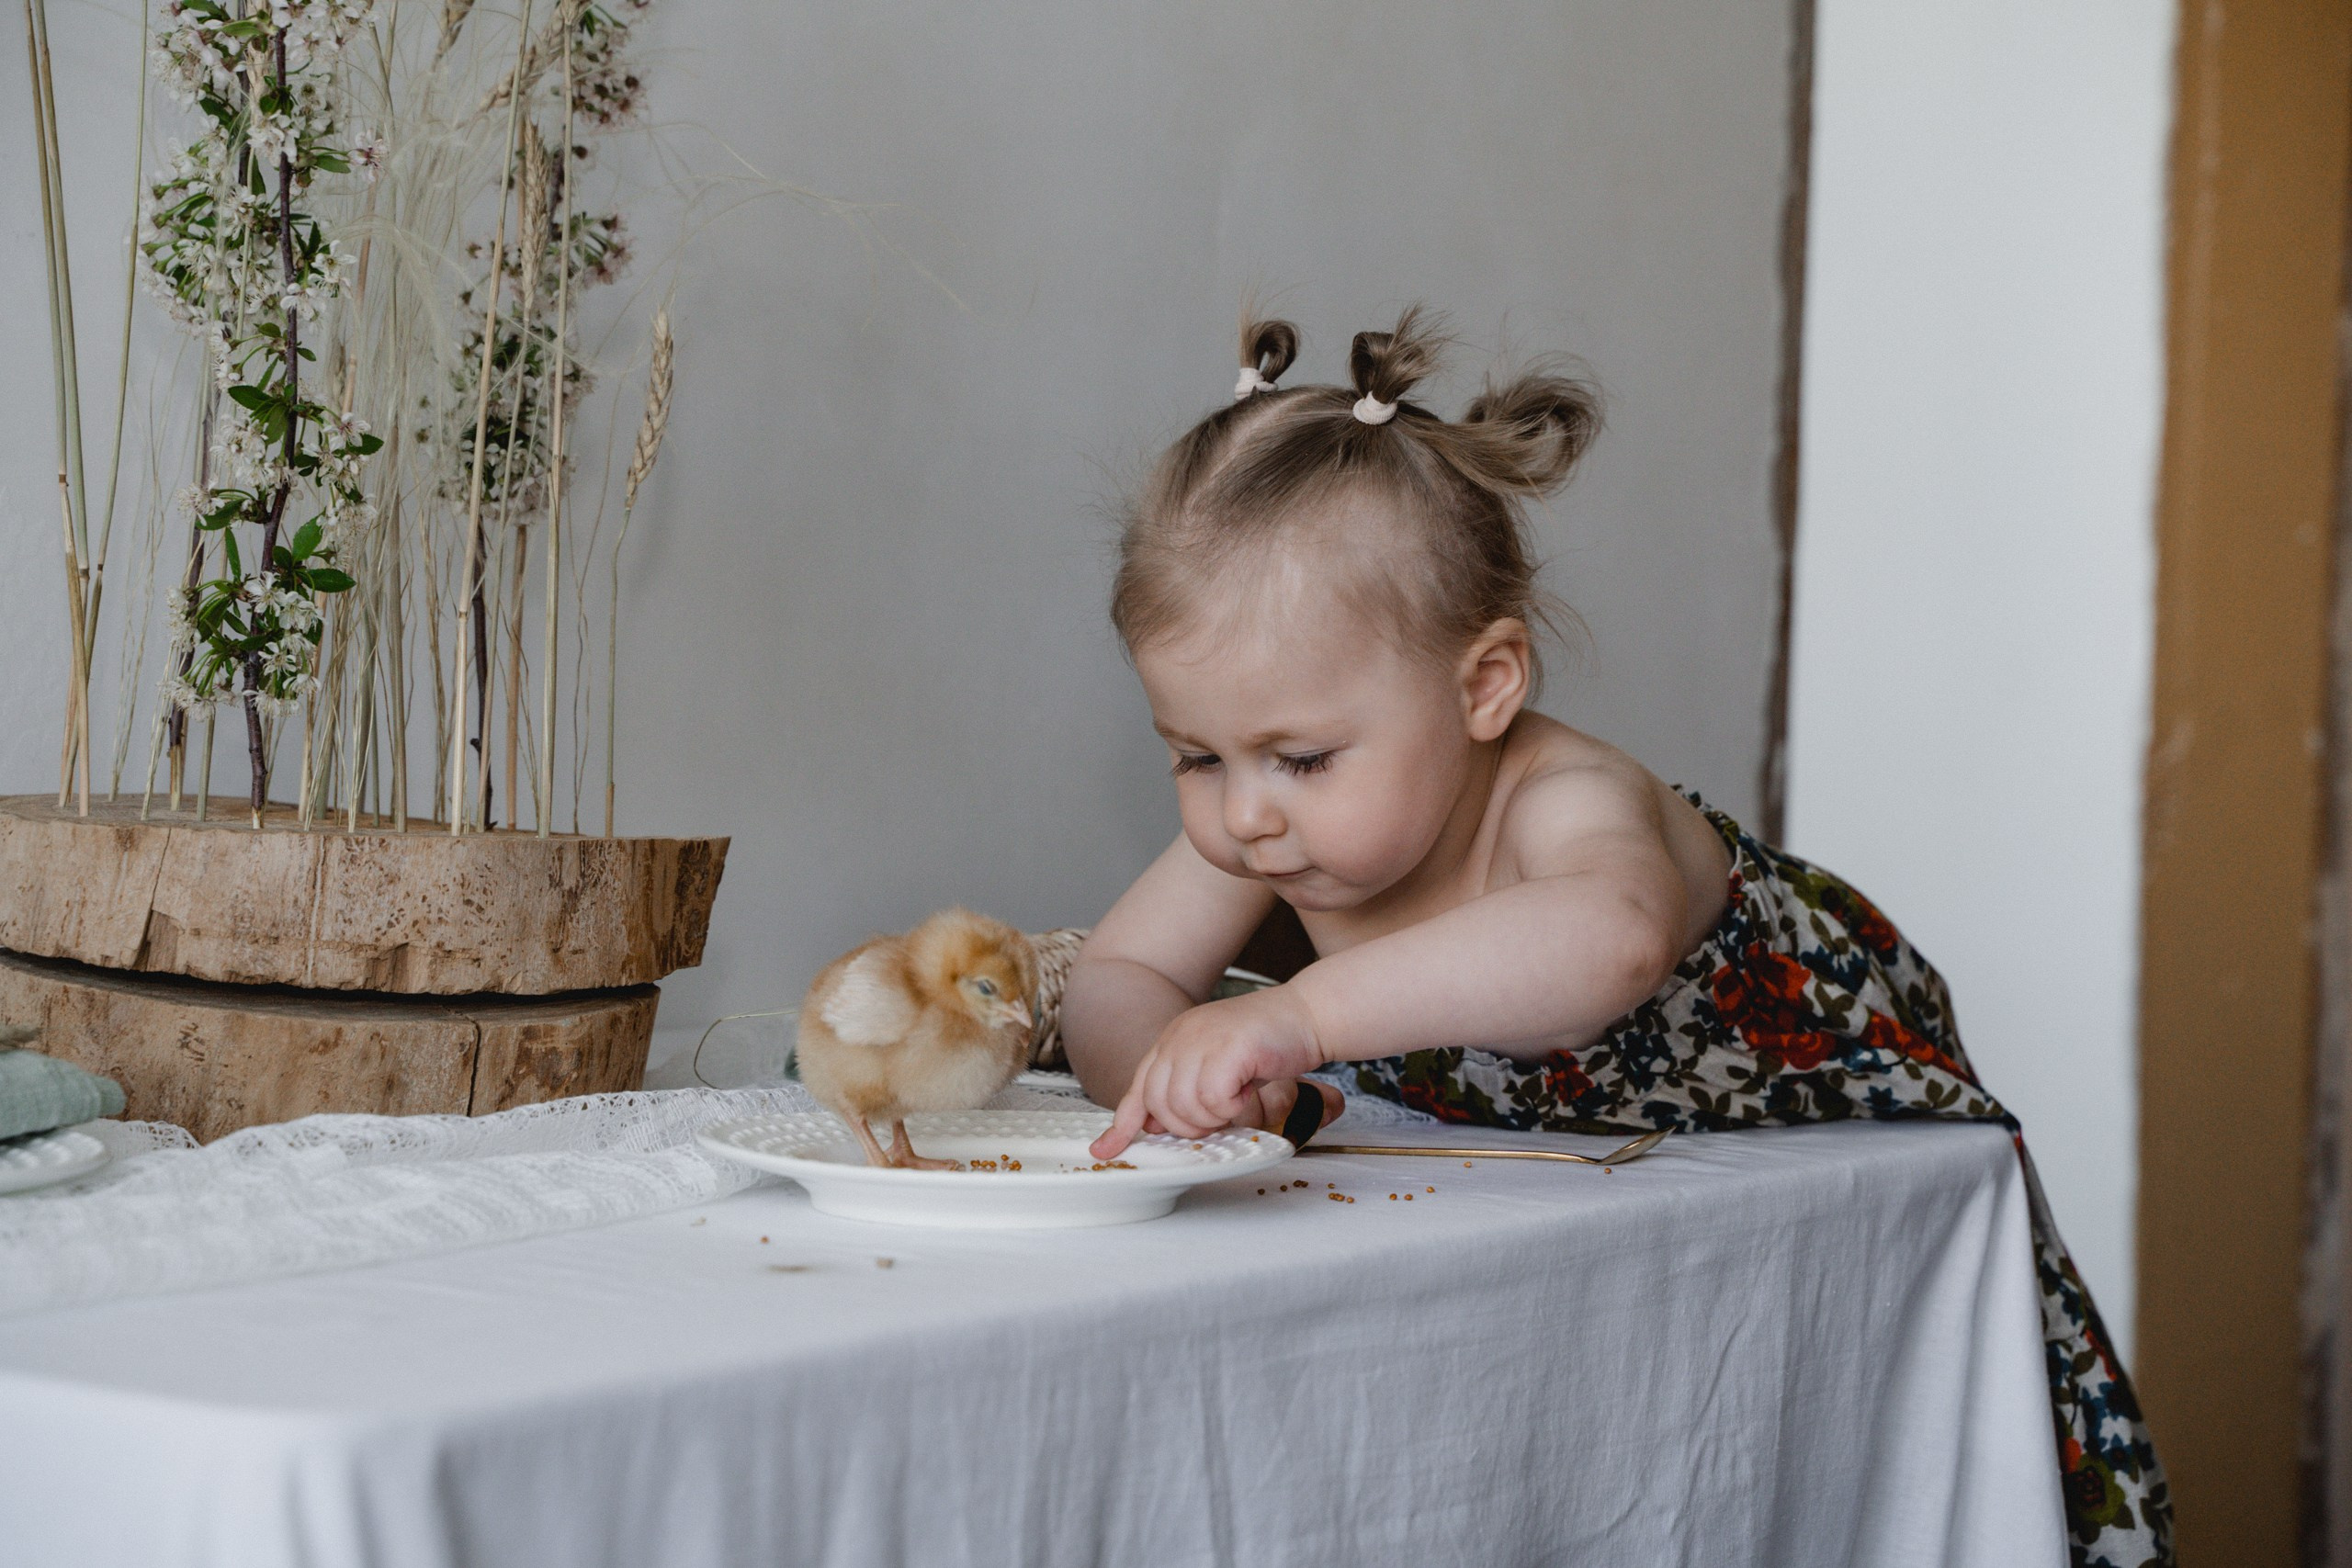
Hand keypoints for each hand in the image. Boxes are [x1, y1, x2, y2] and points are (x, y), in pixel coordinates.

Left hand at [1091, 985, 1327, 1158]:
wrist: (1310, 1013)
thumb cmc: (1271, 1043)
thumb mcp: (1219, 1066)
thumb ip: (1188, 1089)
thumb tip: (1158, 1125)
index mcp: (1175, 1039)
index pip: (1139, 1088)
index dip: (1122, 1124)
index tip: (1106, 1150)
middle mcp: (1180, 1036)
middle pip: (1158, 1104)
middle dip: (1188, 1125)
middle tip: (1221, 1116)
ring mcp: (1201, 1038)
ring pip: (1184, 1106)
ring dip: (1215, 1117)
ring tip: (1238, 1100)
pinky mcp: (1226, 1047)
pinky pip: (1213, 1099)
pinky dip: (1233, 1107)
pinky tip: (1248, 1090)